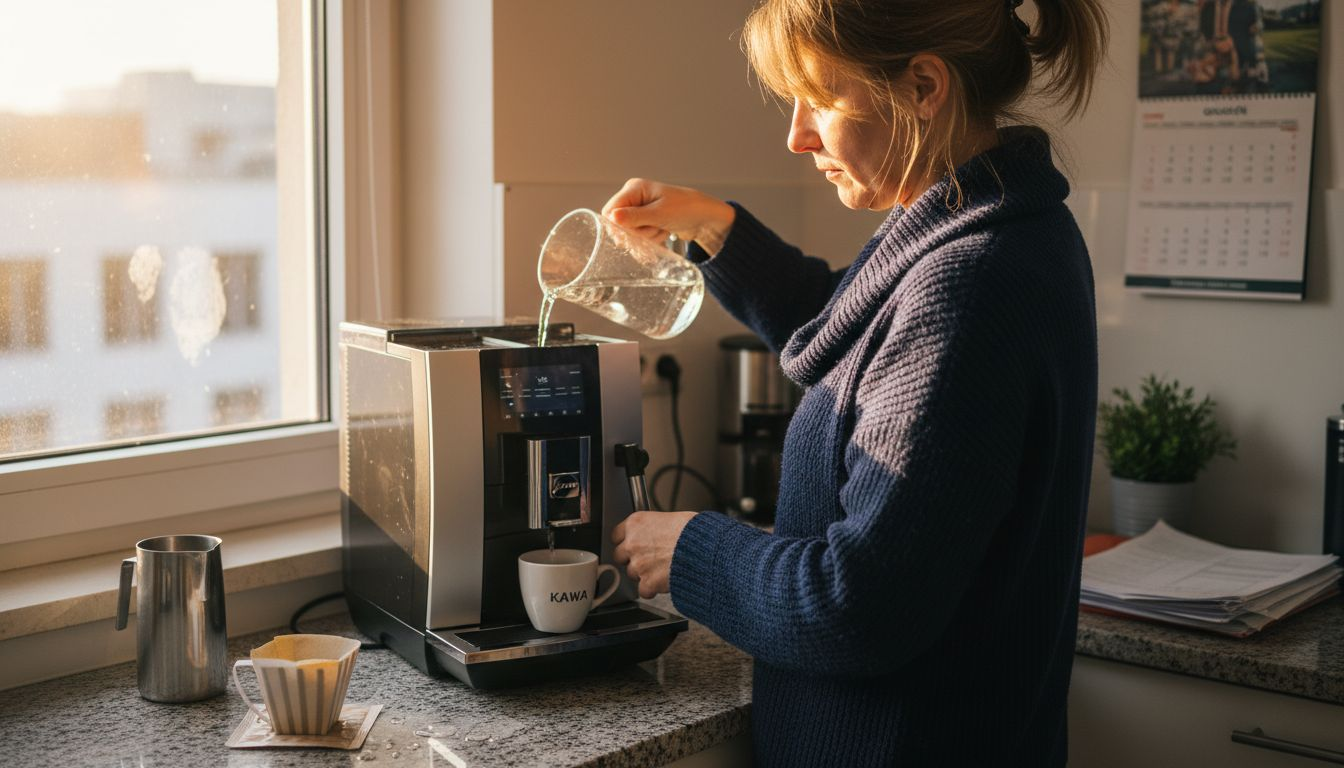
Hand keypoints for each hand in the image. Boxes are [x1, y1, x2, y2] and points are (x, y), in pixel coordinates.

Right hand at [601, 179, 735, 256]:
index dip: (618, 226)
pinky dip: (651, 239)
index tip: (631, 235)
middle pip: (619, 223)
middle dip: (636, 233)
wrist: (706, 218)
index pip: (610, 210)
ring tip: (662, 230)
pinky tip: (663, 233)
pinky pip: (640, 236)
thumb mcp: (660, 214)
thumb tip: (612, 218)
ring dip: (646, 237)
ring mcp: (641, 209)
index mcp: (635, 188)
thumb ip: (635, 217)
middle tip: (654, 229)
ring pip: (630, 232)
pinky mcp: (648, 220)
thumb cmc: (686, 209)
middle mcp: (635, 197)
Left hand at [611, 511, 696, 597]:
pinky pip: (644, 590)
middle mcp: (633, 542)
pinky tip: (665, 581)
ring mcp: (638, 563)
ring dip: (644, 574)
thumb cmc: (695, 532)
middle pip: (620, 556)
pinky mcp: (647, 582)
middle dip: (633, 559)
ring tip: (662, 568)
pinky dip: (653, 589)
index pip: (616, 535)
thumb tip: (655, 533)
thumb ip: (655, 527)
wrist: (706, 549)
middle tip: (648, 558)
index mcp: (637, 523)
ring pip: (632, 574)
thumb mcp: (671, 518)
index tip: (631, 545)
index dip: (626, 541)